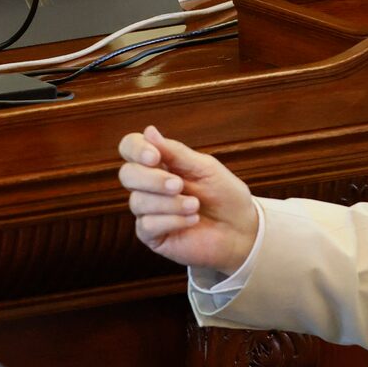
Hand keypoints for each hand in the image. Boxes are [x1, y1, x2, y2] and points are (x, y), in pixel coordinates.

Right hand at [117, 125, 260, 277]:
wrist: (240, 229)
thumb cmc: (224, 194)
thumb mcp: (204, 168)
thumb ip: (175, 152)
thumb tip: (148, 131)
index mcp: (159, 163)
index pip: (130, 148)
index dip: (136, 149)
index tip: (155, 156)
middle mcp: (148, 186)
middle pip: (127, 174)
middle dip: (152, 179)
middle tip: (179, 185)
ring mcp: (147, 211)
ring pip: (138, 201)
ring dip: (170, 203)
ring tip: (195, 206)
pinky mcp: (151, 236)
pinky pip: (147, 225)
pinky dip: (172, 220)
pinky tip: (192, 220)